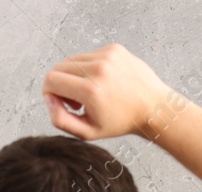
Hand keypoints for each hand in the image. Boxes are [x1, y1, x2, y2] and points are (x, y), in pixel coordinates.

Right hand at [41, 43, 176, 140]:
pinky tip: (101, 82)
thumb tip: (48, 100)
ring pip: (72, 59)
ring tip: (88, 92)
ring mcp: (107, 55)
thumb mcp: (88, 132)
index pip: (50, 80)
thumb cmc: (121, 122)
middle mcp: (98, 69)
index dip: (49, 93)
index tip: (60, 103)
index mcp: (91, 91)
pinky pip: (88, 54)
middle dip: (60, 84)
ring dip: (74, 75)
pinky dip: (89, 68)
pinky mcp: (114, 48)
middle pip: (58, 67)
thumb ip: (60, 120)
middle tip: (75, 100)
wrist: (153, 107)